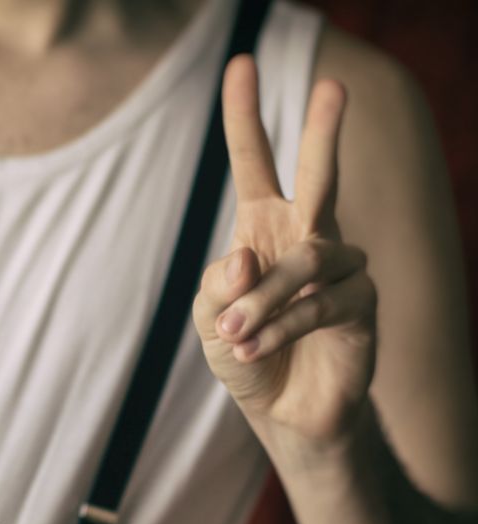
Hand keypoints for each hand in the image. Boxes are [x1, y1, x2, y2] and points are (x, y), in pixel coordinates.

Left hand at [193, 55, 376, 444]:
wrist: (281, 410)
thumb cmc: (243, 353)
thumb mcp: (210, 317)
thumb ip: (218, 285)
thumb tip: (245, 255)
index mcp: (262, 226)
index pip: (255, 162)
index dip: (245, 116)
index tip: (241, 65)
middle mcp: (306, 235)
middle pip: (318, 174)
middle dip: (324, 131)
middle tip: (334, 86)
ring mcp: (340, 267)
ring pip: (305, 261)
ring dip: (261, 300)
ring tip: (234, 333)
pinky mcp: (362, 304)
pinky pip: (320, 303)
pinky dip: (281, 325)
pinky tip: (254, 347)